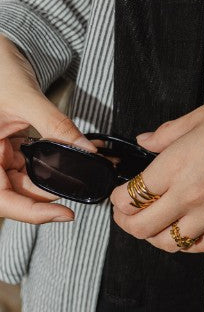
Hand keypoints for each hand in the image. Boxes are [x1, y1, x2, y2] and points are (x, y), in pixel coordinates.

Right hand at [0, 35, 96, 223]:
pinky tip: (68, 162)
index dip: (31, 213)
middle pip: (13, 194)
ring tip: (80, 177)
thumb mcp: (26, 97)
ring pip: (23, 181)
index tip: (63, 214)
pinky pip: (28, 164)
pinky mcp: (8, 144)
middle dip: (46, 196)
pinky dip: (49, 165)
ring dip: (50, 181)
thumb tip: (87, 151)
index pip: (1, 199)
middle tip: (80, 194)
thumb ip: (56, 126)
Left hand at [109, 59, 203, 253]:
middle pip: (143, 227)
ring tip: (154, 224)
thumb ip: (168, 134)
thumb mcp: (202, 115)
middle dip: (128, 223)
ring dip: (155, 236)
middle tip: (127, 213)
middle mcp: (191, 195)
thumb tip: (147, 141)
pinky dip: (187, 244)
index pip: (131, 196)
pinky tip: (184, 231)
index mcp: (177, 165)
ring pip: (170, 244)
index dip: (118, 198)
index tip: (120, 192)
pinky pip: (203, 245)